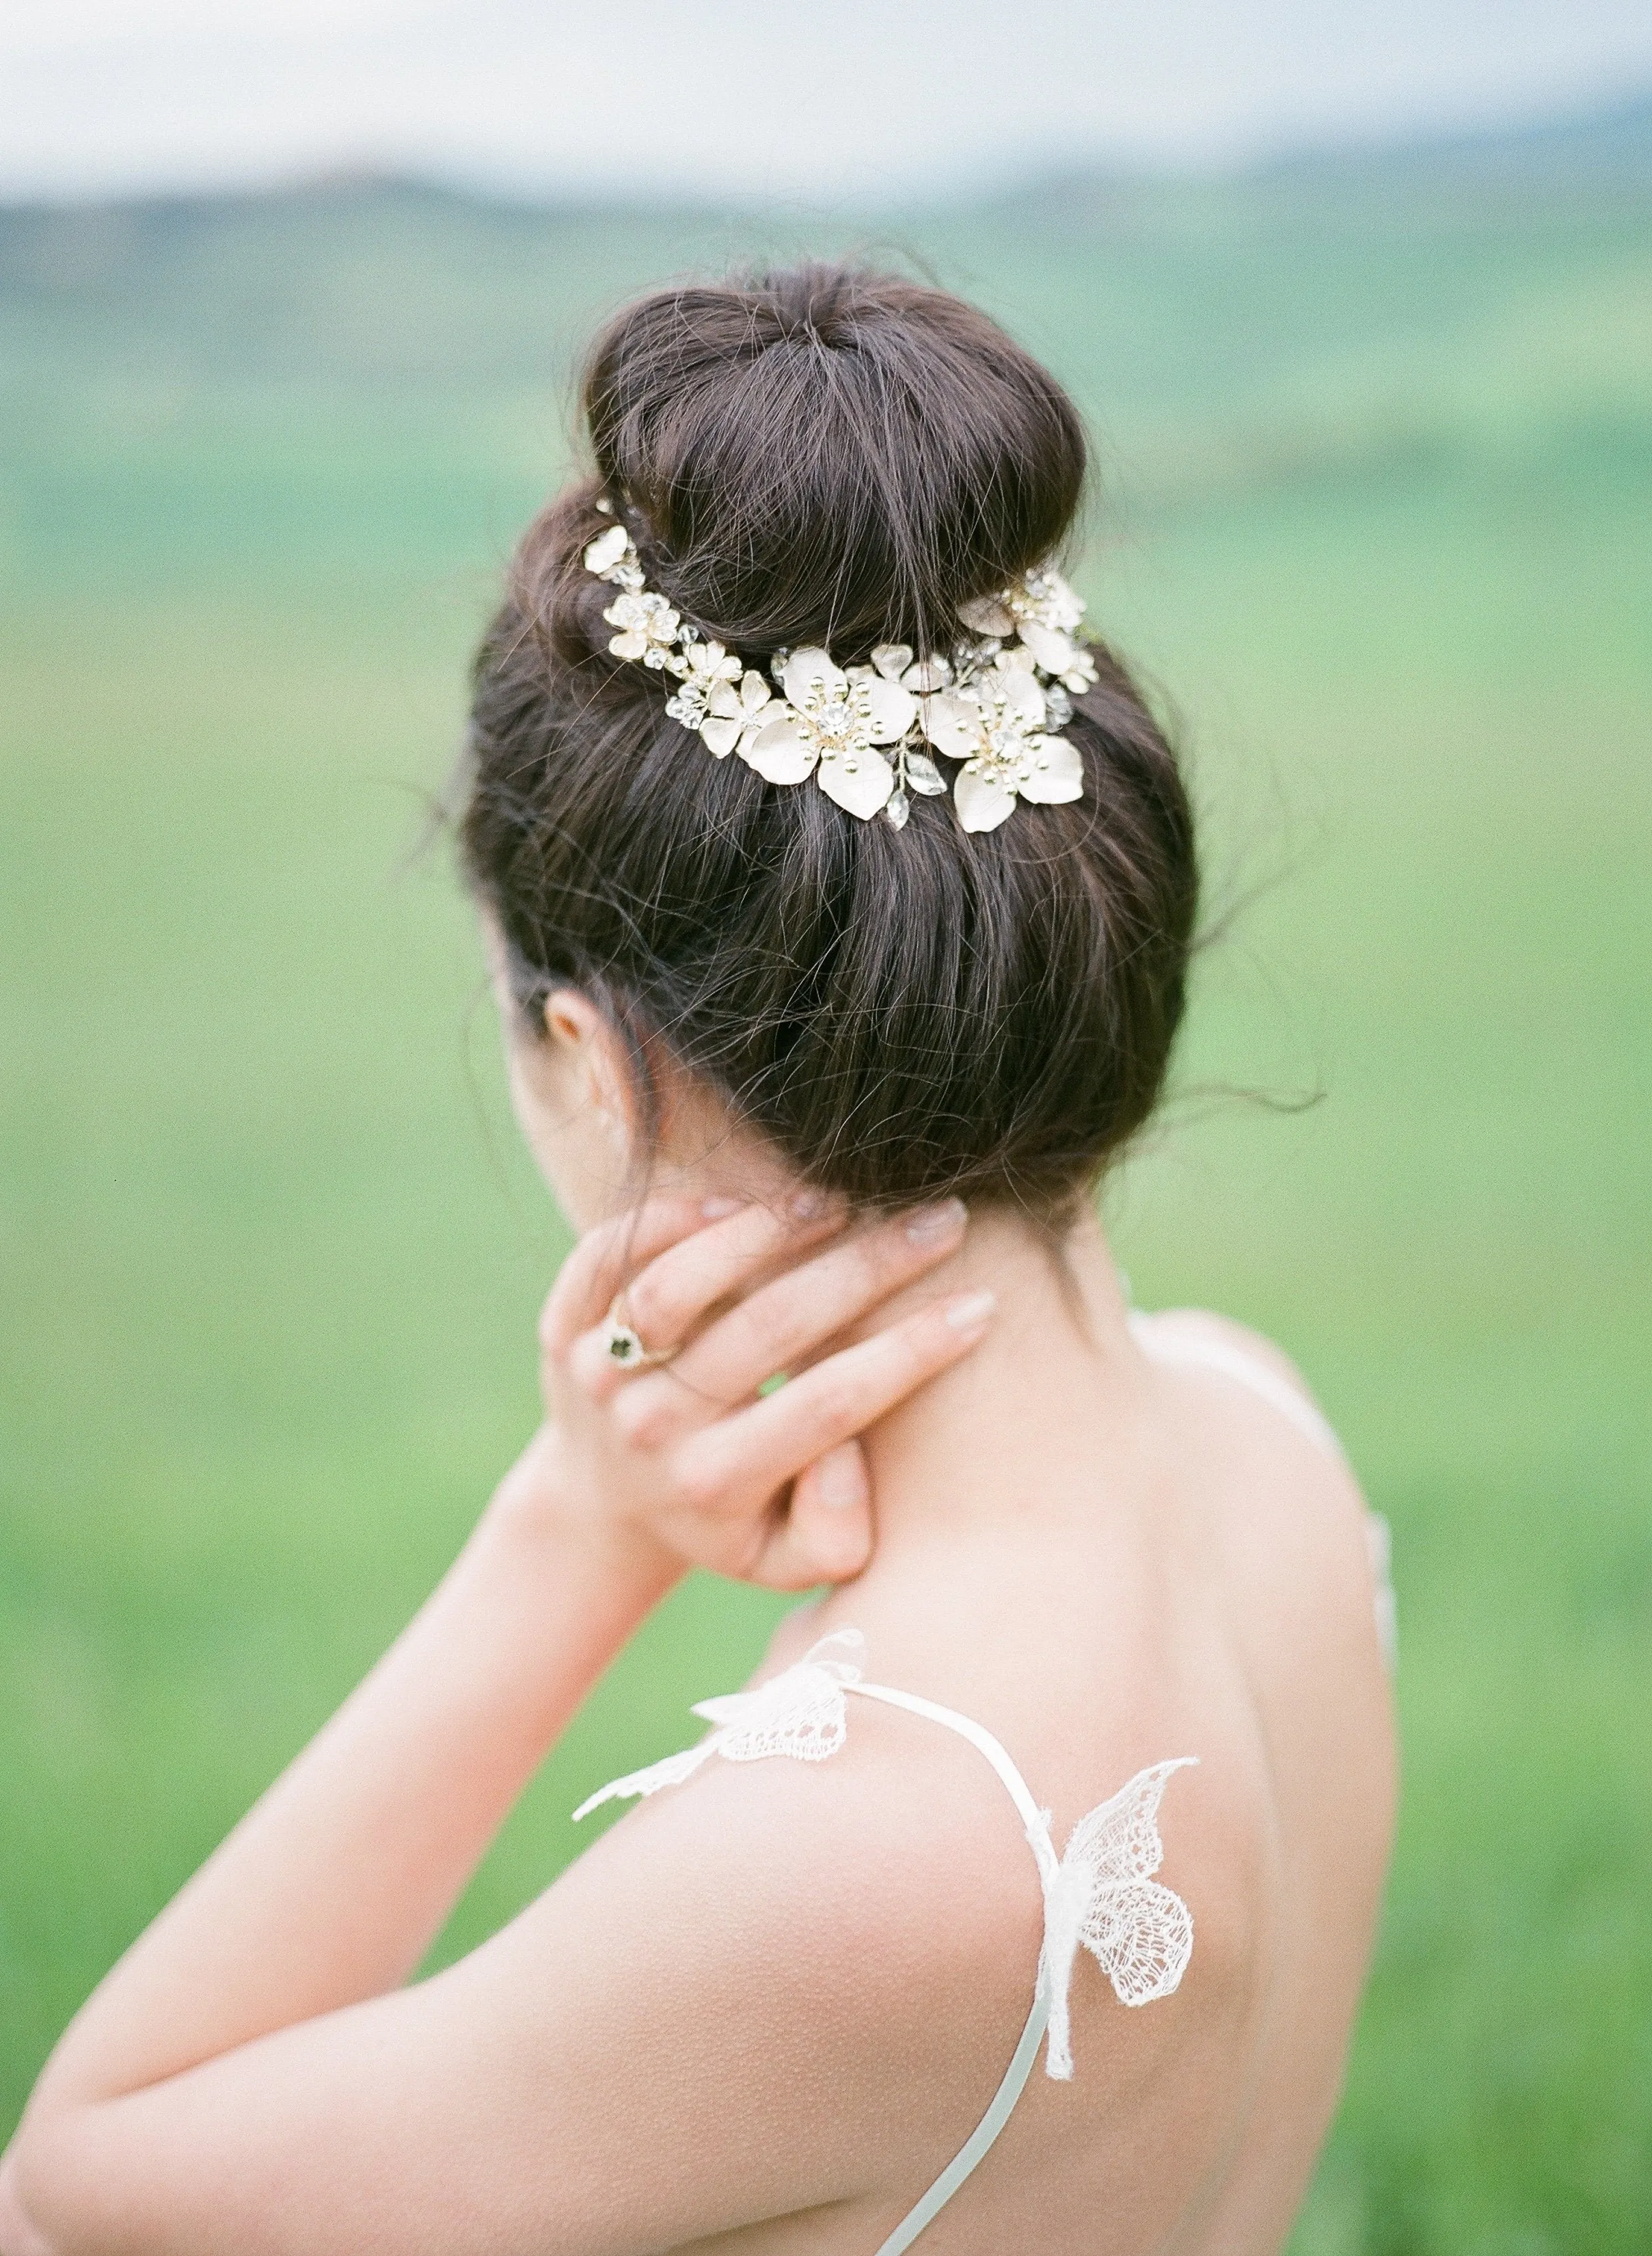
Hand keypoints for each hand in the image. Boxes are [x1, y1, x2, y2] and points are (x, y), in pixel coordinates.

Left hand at [492, 1193, 992, 1591]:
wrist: (605, 1500)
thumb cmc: (729, 1519)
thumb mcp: (786, 1560)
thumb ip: (835, 1533)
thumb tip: (847, 1457)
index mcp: (713, 1485)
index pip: (827, 1406)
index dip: (911, 1354)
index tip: (980, 1307)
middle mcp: (650, 1427)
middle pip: (766, 1331)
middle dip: (868, 1270)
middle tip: (943, 1221)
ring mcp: (597, 1369)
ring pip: (678, 1286)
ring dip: (765, 1232)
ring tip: (842, 1197)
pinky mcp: (561, 1320)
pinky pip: (606, 1256)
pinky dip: (666, 1220)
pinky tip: (736, 1197)